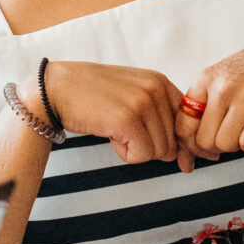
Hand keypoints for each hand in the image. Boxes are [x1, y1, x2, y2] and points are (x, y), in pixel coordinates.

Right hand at [40, 60, 190, 168]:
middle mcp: (155, 89)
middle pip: (174, 142)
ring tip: (115, 133)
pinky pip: (141, 155)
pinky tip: (110, 138)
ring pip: (159, 151)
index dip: (185, 145)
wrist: (55, 89)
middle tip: (126, 136)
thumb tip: (184, 157)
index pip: (188, 122)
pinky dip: (125, 154)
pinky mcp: (126, 119)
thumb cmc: (90, 95)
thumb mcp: (131, 95)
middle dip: (152, 149)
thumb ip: (158, 116)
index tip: (186, 161)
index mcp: (160, 81)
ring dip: (136, 151)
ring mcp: (142, 103)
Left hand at [175, 33, 243, 158]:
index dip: (188, 145)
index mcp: (205, 80)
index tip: (199, 150)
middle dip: (214, 148)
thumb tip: (187, 151)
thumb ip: (202, 106)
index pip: (183, 124)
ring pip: (225, 145)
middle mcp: (222, 88)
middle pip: (204, 140)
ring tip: (243, 130)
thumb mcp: (221, 78)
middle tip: (226, 138)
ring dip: (234, 145)